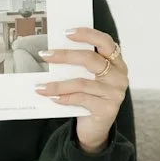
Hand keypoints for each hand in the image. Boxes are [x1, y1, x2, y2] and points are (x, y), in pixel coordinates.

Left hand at [37, 26, 128, 153]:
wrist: (95, 127)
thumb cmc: (89, 96)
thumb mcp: (88, 78)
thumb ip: (79, 65)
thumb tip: (53, 51)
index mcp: (116, 62)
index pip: (105, 42)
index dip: (87, 34)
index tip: (66, 33)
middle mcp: (119, 76)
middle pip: (91, 60)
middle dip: (66, 56)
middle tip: (45, 55)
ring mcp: (115, 93)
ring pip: (82, 83)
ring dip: (58, 84)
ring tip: (40, 86)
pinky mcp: (107, 109)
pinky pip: (81, 99)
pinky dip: (64, 98)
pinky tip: (52, 98)